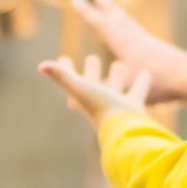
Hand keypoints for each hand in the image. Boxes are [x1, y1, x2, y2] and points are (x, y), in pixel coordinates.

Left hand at [39, 54, 153, 126]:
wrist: (126, 129)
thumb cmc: (100, 107)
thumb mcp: (79, 87)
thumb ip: (61, 75)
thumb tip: (41, 65)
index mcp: (82, 99)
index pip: (70, 82)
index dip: (65, 70)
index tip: (63, 58)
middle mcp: (98, 104)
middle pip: (93, 85)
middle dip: (92, 72)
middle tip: (92, 58)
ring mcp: (117, 106)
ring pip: (116, 88)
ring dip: (116, 77)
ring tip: (119, 64)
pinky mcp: (134, 108)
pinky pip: (138, 92)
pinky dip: (141, 82)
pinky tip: (145, 73)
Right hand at [69, 0, 186, 105]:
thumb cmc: (160, 84)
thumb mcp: (126, 88)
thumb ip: (100, 91)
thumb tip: (69, 102)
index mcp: (126, 45)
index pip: (101, 25)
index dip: (87, 13)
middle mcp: (138, 40)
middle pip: (119, 20)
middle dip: (108, 10)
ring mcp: (152, 44)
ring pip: (133, 27)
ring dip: (123, 18)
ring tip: (118, 13)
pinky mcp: (163, 52)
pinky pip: (145, 38)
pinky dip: (138, 35)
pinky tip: (142, 40)